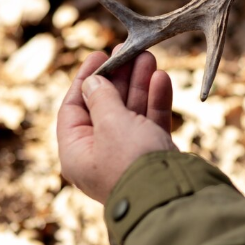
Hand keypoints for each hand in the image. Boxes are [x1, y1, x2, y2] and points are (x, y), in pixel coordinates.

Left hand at [57, 48, 176, 202]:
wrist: (170, 194)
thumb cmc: (132, 161)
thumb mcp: (111, 123)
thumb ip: (102, 98)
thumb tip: (92, 83)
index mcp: (76, 152)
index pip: (74, 108)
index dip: (86, 78)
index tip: (99, 54)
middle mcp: (100, 152)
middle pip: (105, 106)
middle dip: (119, 77)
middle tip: (129, 50)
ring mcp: (128, 153)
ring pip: (131, 110)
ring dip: (140, 83)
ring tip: (149, 57)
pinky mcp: (153, 152)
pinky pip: (151, 121)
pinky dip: (156, 100)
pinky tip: (162, 79)